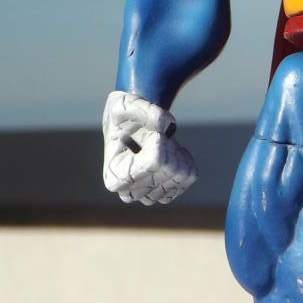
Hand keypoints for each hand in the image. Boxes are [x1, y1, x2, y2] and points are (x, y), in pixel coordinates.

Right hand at [102, 91, 196, 205]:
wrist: (131, 125)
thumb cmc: (124, 116)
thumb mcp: (125, 105)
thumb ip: (143, 111)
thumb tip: (165, 125)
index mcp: (113, 177)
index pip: (153, 163)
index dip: (159, 143)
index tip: (152, 133)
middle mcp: (129, 193)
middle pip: (169, 168)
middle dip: (167, 145)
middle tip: (156, 136)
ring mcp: (148, 197)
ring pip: (180, 174)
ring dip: (175, 152)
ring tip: (160, 144)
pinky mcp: (166, 194)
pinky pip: (188, 176)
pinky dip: (183, 159)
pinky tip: (169, 152)